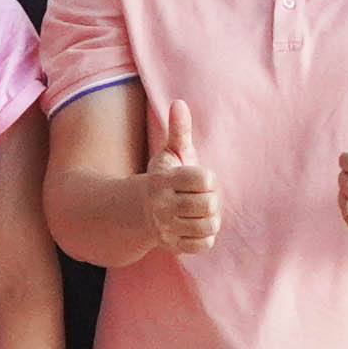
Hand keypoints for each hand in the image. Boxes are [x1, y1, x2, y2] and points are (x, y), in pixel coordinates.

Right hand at [145, 98, 222, 253]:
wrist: (135, 212)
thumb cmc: (162, 178)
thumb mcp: (169, 153)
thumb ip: (178, 130)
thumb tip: (180, 102)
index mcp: (163, 181)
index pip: (204, 180)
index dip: (208, 178)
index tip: (200, 179)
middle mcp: (161, 206)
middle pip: (209, 205)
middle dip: (211, 198)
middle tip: (202, 196)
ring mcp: (166, 228)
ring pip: (209, 226)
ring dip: (211, 217)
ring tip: (202, 210)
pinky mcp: (172, 246)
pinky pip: (205, 244)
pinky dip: (206, 235)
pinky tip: (197, 224)